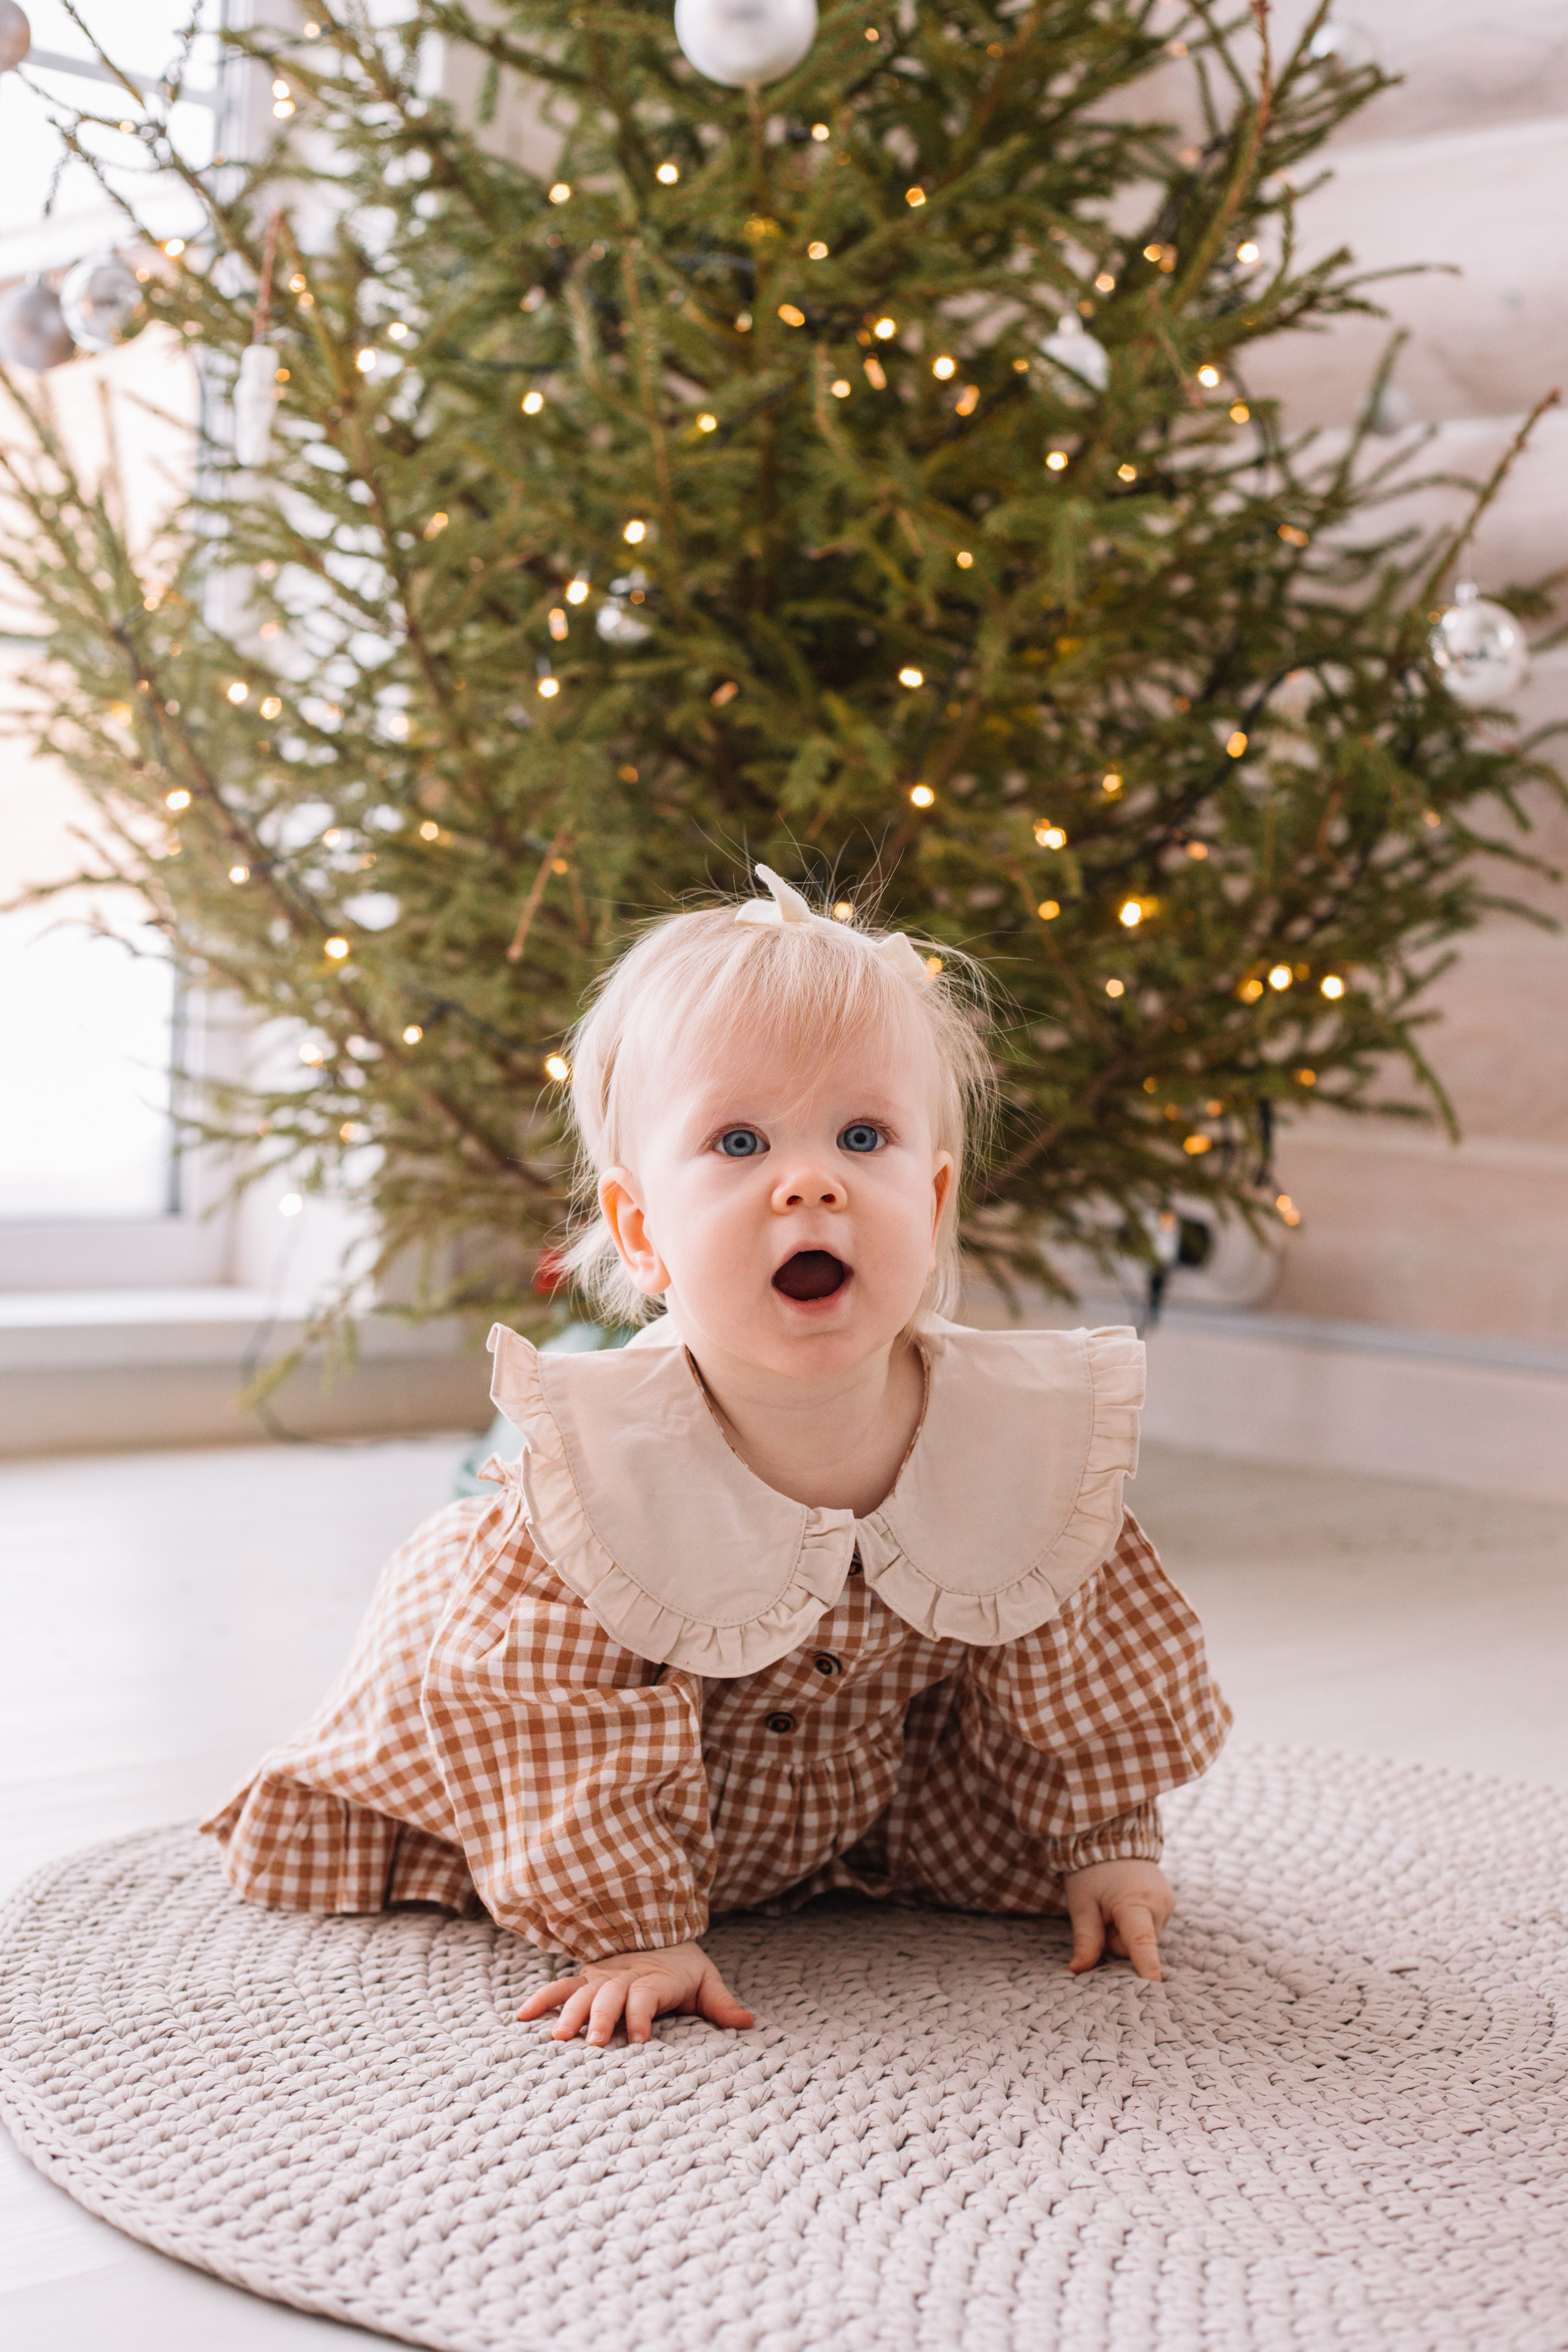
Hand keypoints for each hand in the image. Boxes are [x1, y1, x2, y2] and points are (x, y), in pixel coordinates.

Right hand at [516, 1940, 754, 2046]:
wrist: (661, 1932)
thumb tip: (750, 2022)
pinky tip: (522, 2017)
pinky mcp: (585, 1980)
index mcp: (655, 1979)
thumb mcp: (707, 1982)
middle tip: (597, 2044)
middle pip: (611, 1996)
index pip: (646, 1996)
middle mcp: (624, 1977)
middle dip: (604, 2020)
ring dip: (570, 2013)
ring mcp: (601, 1978)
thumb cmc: (684, 1967)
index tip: (641, 2040)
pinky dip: (541, 1999)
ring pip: (583, 1994)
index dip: (643, 2016)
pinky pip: (560, 1988)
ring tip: (559, 2037)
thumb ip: (723, 2004)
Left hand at [1062, 1858, 1173, 1982]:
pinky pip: (1150, 1930)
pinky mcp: (1170, 1904)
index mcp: (1137, 1901)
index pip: (1142, 1942)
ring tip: (1115, 1906)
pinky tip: (1127, 1905)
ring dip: (1127, 1933)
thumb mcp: (1082, 1903)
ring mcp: (1168, 1904)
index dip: (1146, 1966)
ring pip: (1144, 1940)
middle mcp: (1160, 1904)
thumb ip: (1085, 1939)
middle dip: (1117, 1941)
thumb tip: (1078, 1970)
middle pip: (1136, 1947)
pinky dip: (1137, 1925)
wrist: (1113, 1838)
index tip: (1154, 1987)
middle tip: (1102, 1914)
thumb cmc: (1092, 1870)